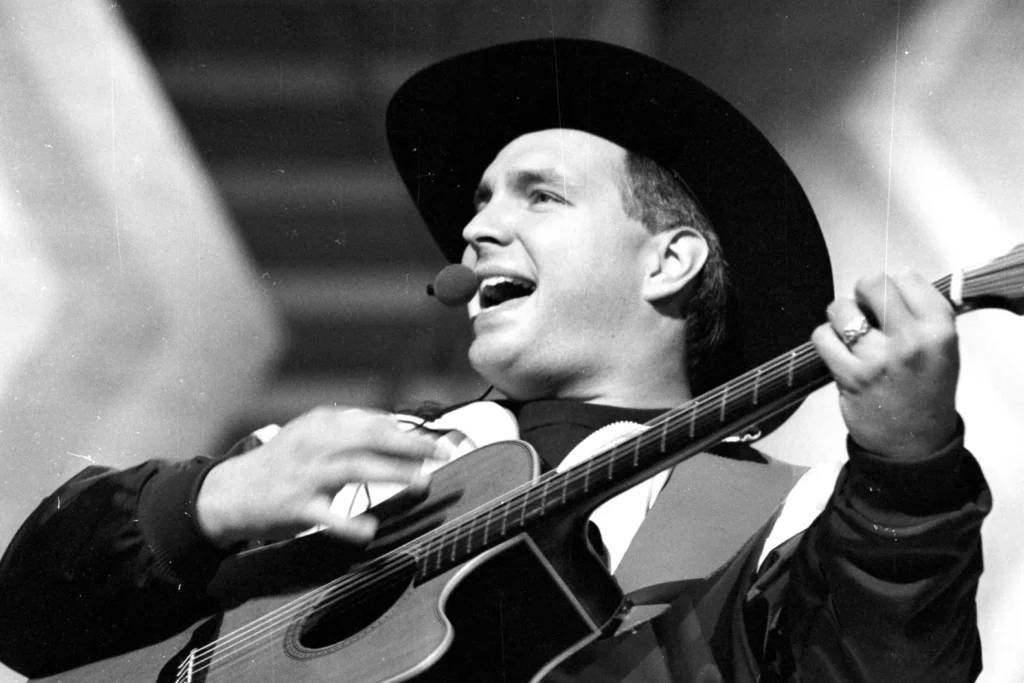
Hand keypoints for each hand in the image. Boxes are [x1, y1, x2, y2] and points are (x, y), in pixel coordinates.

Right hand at [196, 407, 449, 547]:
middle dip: (410, 445)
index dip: (408, 430)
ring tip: (422, 481)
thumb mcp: (311, 435)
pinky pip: (328, 516)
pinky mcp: (296, 507)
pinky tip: (371, 530)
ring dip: (393, 474)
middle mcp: (315, 444)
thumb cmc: (282, 463)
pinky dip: (351, 524)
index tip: (435, 439)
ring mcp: (306, 475)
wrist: (230, 491)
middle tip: (442, 453)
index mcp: (322, 424)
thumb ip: (349, 432)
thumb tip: (397, 429)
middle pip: (371, 438)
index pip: (373, 422)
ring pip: (356, 469)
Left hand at [811, 271, 958, 458]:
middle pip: (871, 283)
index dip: (892, 284)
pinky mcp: (850, 375)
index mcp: (940, 329)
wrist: (914, 443)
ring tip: (852, 334)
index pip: (906, 277)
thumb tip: (888, 280)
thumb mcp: (942, 348)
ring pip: (841, 308)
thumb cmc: (926, 389)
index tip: (890, 298)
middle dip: (864, 294)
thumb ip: (920, 313)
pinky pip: (823, 336)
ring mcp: (879, 358)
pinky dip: (825, 339)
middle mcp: (912, 341)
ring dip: (841, 317)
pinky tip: (839, 351)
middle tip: (867, 312)